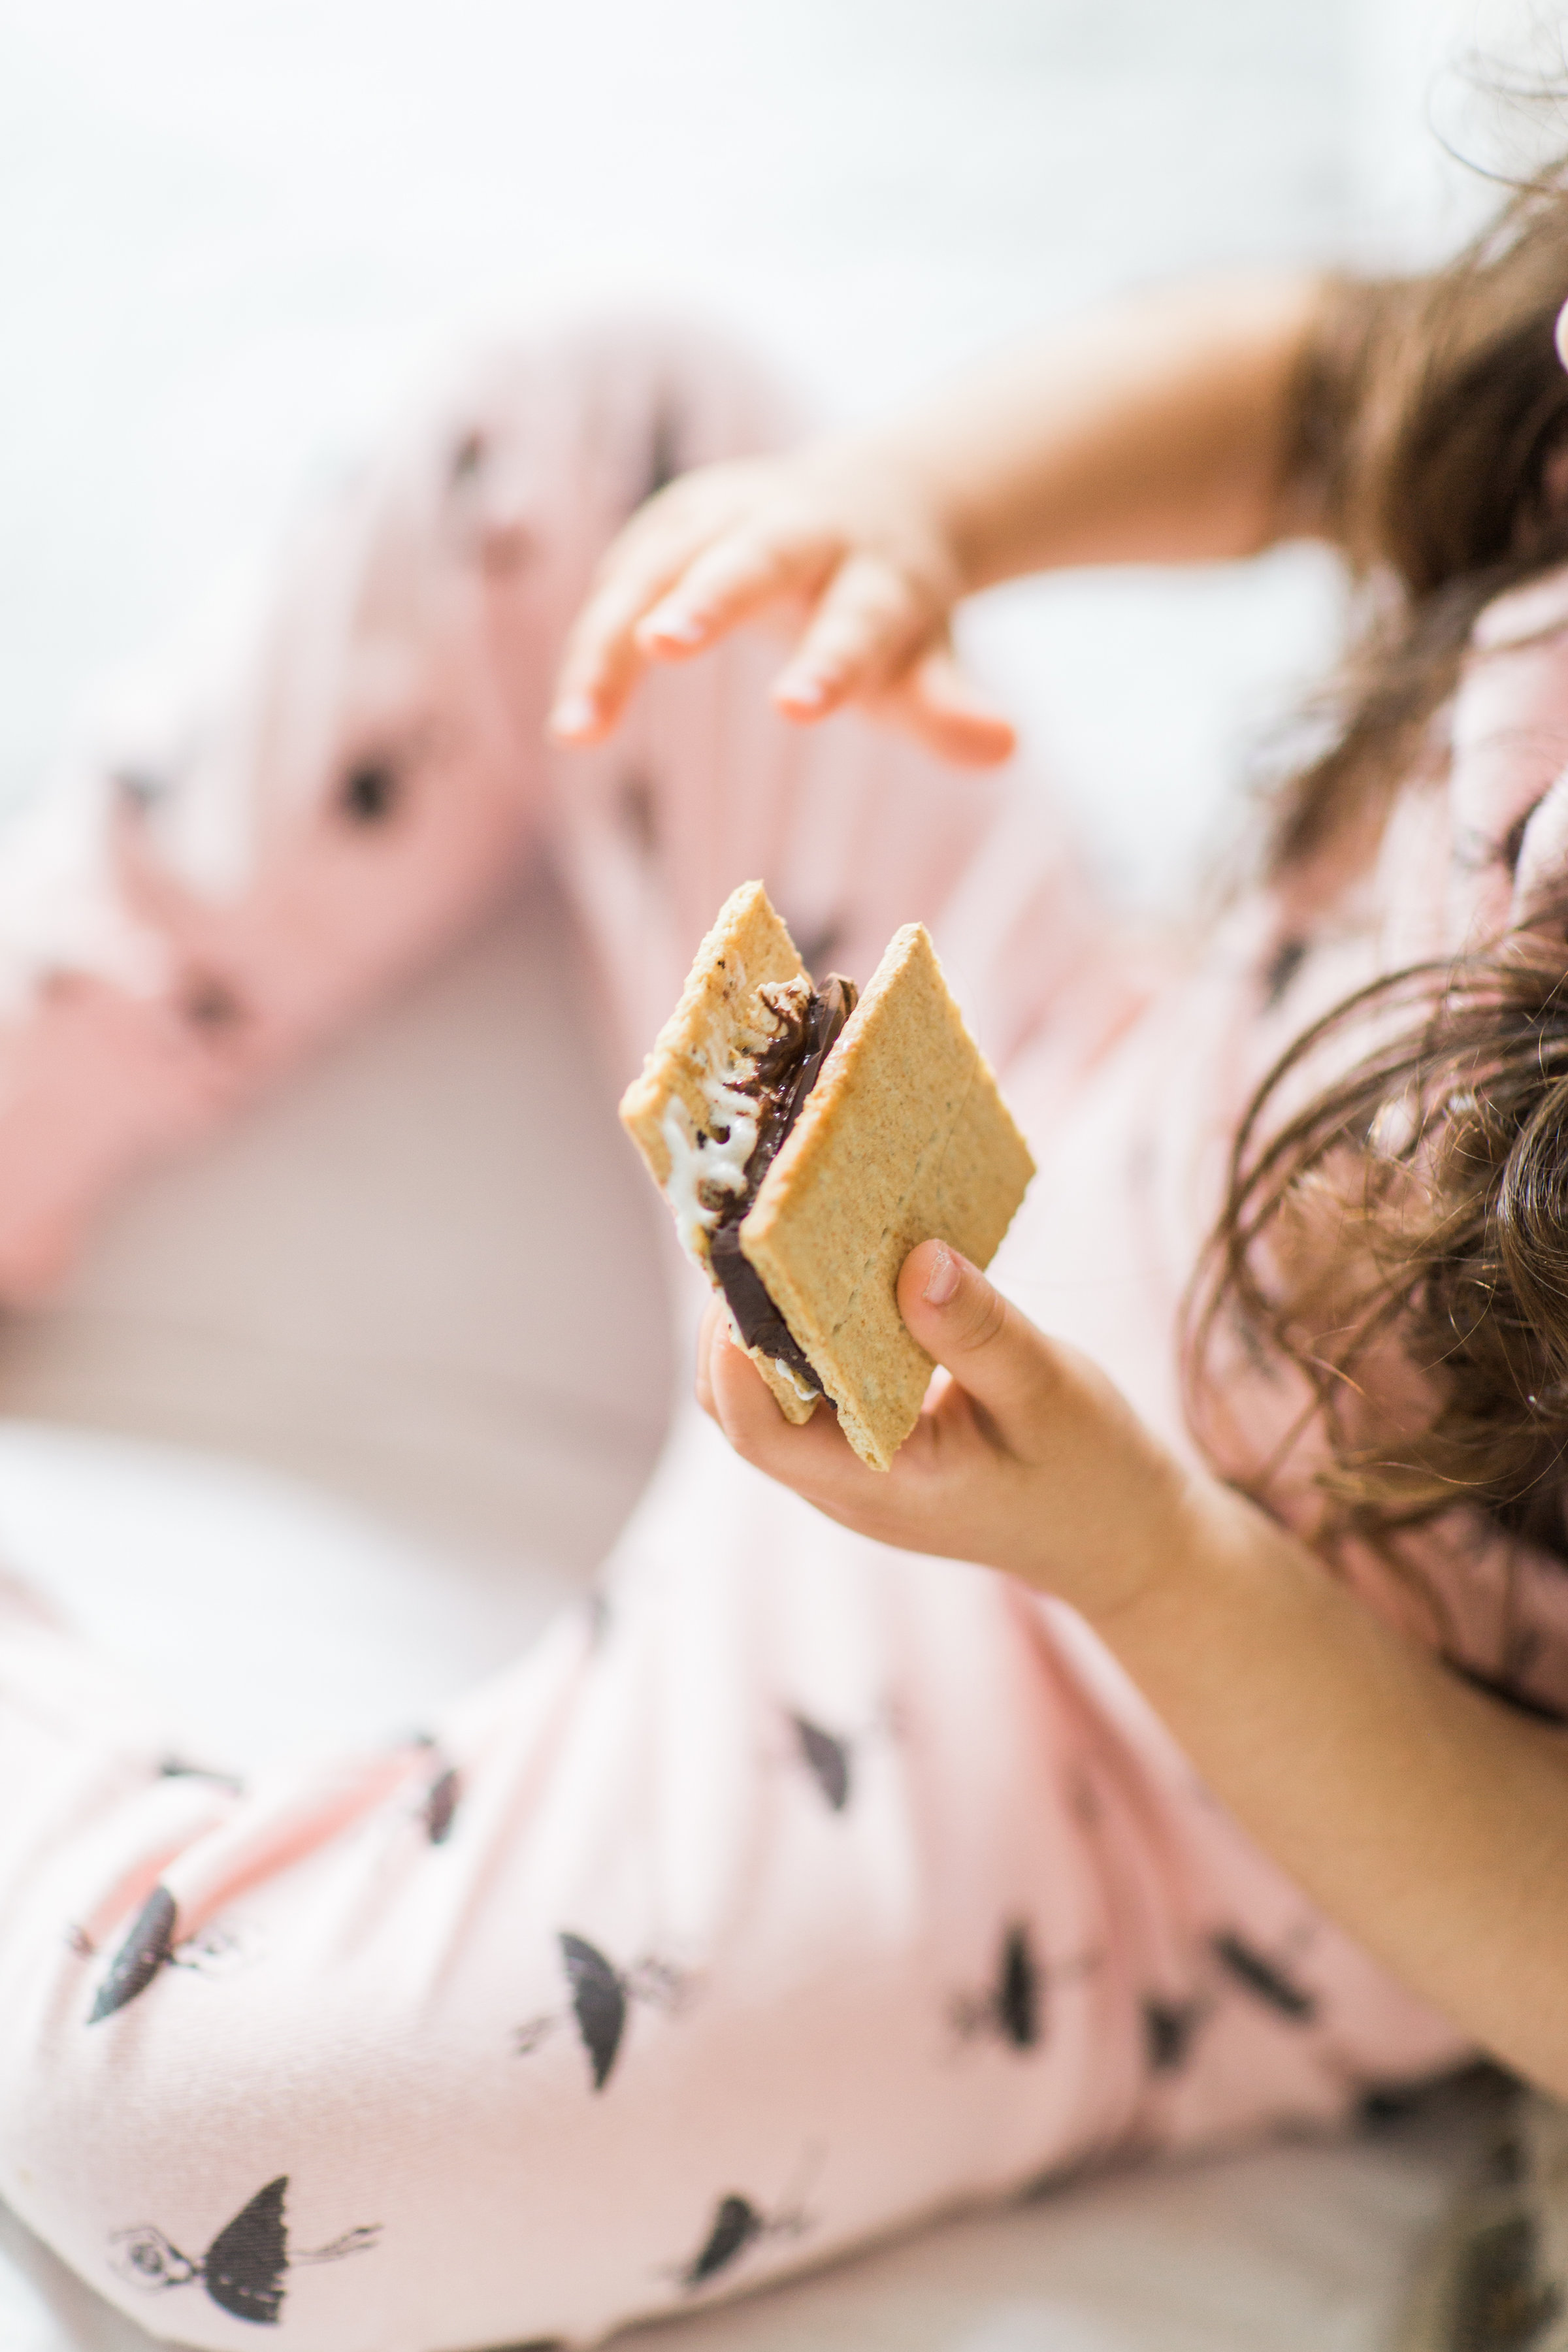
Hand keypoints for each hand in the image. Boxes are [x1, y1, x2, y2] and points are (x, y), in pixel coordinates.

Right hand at [547, 445, 1015, 765]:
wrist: (865, 502)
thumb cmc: (895, 610)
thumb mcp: (927, 658)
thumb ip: (950, 707)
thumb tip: (1004, 747)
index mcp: (875, 570)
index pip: (859, 618)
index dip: (831, 662)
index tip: (798, 710)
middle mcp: (797, 529)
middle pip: (751, 559)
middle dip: (707, 598)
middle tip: (664, 645)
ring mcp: (722, 517)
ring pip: (659, 572)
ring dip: (612, 641)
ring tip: (579, 729)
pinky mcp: (666, 528)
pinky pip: (617, 592)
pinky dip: (591, 650)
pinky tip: (574, 719)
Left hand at [695, 1237, 1202, 1623]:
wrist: (1118, 1536)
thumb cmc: (1088, 1471)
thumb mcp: (1047, 1392)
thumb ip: (978, 1332)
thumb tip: (915, 1259)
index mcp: (876, 1486)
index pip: (756, 1429)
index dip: (730, 1348)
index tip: (744, 1260)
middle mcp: (843, 1484)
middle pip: (739, 1408)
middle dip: (732, 1320)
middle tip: (754, 1225)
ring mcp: (851, 1468)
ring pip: (766, 1396)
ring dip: (763, 1322)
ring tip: (779, 1236)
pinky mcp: (867, 1444)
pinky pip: (808, 1390)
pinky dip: (804, 1332)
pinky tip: (829, 1273)